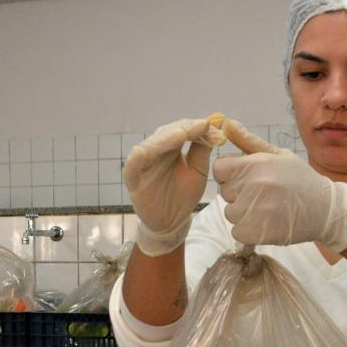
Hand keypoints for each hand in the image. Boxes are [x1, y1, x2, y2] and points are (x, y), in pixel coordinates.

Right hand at [123, 116, 224, 255]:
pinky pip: (133, 165)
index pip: (182, 130)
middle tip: (202, 126)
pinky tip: (145, 150)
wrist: (172, 221)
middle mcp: (156, 151)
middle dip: (185, 129)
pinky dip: (138, 156)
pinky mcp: (133, 178)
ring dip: (165, 138)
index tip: (213, 125)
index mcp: (171, 147)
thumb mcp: (198, 169)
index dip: (197, 127)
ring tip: (182, 134)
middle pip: (167, 133)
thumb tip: (214, 127)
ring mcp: (143, 163)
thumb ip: (202, 149)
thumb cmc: (184, 195)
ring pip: (151, 145)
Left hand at [213, 120, 346, 249]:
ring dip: (243, 213)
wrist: (325, 209)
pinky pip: (237, 231)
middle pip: (225, 191)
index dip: (229, 174)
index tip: (245, 178)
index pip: (219, 169)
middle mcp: (253, 185)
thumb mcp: (279, 155)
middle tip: (262, 194)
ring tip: (266, 208)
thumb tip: (226, 124)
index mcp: (256, 164)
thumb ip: (249, 142)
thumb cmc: (300, 179)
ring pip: (230, 212)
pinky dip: (248, 230)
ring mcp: (254, 210)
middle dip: (238, 193)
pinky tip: (266, 223)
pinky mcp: (256, 232)